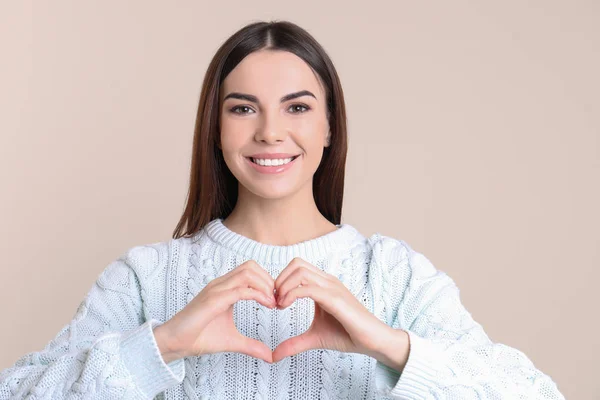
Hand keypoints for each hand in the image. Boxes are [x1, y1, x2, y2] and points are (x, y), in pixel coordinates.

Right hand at [158, 260, 276, 362]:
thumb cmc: (199, 338)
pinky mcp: (213, 300)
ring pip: (247, 273)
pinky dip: (258, 295)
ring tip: (273, 302)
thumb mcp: (233, 341)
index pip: (250, 271)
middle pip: (251, 266)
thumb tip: (270, 356)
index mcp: (224, 288)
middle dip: (269, 280)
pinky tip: (267, 305)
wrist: (174, 343)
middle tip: (277, 300)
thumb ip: (252, 345)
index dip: (267, 281)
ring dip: (265, 285)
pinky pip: (240, 290)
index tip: (276, 300)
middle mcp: (220, 284)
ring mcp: (216, 289)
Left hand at [272, 257, 395, 362]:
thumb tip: (273, 355)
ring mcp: (332, 288)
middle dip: (279, 280)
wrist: (372, 342)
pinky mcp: (335, 299)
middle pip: (296, 264)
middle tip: (274, 302)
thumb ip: (294, 343)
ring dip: (284, 286)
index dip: (281, 280)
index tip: (275, 302)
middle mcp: (327, 281)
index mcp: (323, 285)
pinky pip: (308, 288)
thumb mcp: (314, 338)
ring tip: (280, 305)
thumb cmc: (347, 335)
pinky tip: (286, 307)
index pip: (297, 267)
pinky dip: (291, 294)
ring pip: (300, 271)